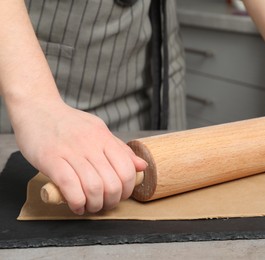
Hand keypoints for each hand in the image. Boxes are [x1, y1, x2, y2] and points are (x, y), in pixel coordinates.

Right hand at [12, 98, 146, 214]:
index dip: (128, 189)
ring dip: (95, 204)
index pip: (127, 169)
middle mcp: (90, 144)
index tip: (121, 195)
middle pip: (112, 182)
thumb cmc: (68, 122)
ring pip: (93, 187)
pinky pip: (70, 185)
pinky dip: (76, 202)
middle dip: (112, 200)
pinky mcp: (50, 158)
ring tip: (90, 206)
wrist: (36, 107)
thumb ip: (119, 149)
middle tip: (105, 204)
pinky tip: (76, 205)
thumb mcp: (98, 130)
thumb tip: (142, 166)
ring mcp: (70, 151)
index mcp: (103, 137)